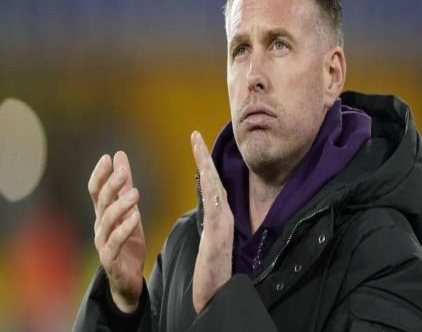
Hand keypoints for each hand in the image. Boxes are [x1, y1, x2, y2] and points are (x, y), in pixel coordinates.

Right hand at [88, 151, 145, 312]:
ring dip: (121, 205)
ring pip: (108, 221)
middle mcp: (100, 226)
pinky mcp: (110, 258)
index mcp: (103, 214)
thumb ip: (124, 185)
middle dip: (111, 185)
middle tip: (123, 171)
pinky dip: (125, 229)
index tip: (107, 158)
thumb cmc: (127, 241)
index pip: (96, 191)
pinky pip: (115, 242)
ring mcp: (103, 242)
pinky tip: (136, 217)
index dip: (100, 175)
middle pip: (102, 202)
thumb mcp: (130, 209)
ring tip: (135, 193)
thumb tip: (119, 156)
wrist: (128, 278)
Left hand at [191, 131, 233, 313]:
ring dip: (206, 166)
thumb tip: (208, 203)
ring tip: (198, 146)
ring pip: (214, 188)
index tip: (196, 142)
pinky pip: (215, 206)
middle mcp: (223, 214)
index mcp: (217, 214)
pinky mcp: (219, 233)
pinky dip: (210, 189)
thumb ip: (210, 219)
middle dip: (204, 156)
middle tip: (195, 135)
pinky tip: (204, 175)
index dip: (203, 162)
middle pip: (212, 179)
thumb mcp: (209, 238)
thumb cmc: (212, 268)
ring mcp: (223, 223)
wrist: (218, 290)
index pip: (209, 182)